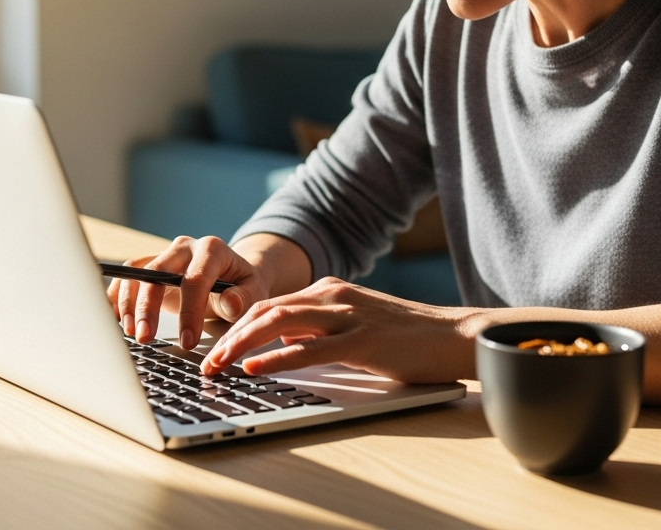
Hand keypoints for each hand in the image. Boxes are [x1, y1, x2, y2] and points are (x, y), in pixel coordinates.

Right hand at [106, 236, 273, 350]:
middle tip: (146, 338)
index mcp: (212, 250)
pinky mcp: (151, 266)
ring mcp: (166, 255)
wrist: (234, 276)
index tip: (188, 341)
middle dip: (148, 307)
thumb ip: (243, 299)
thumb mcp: (254, 292)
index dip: (189, 311)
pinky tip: (117, 317)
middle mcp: (185, 247)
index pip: (195, 279)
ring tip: (132, 332)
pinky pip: (129, 275)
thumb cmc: (244, 286)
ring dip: (130, 303)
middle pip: (158, 272)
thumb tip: (230, 304)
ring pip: (138, 272)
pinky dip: (119, 295)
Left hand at [199, 277, 481, 382]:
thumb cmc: (407, 339)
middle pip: (264, 310)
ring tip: (218, 366)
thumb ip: (318, 334)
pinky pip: (309, 349)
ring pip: (279, 323)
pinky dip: (276, 359)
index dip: (234, 326)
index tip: (213, 349)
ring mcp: (347, 315)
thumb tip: (282, 348)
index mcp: (328, 291)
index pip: (268, 305)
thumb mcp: (353, 330)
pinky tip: (254, 370)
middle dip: (228, 336)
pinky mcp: (363, 341)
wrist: (455, 336)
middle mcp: (332, 296)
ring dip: (241, 345)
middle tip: (204, 362)